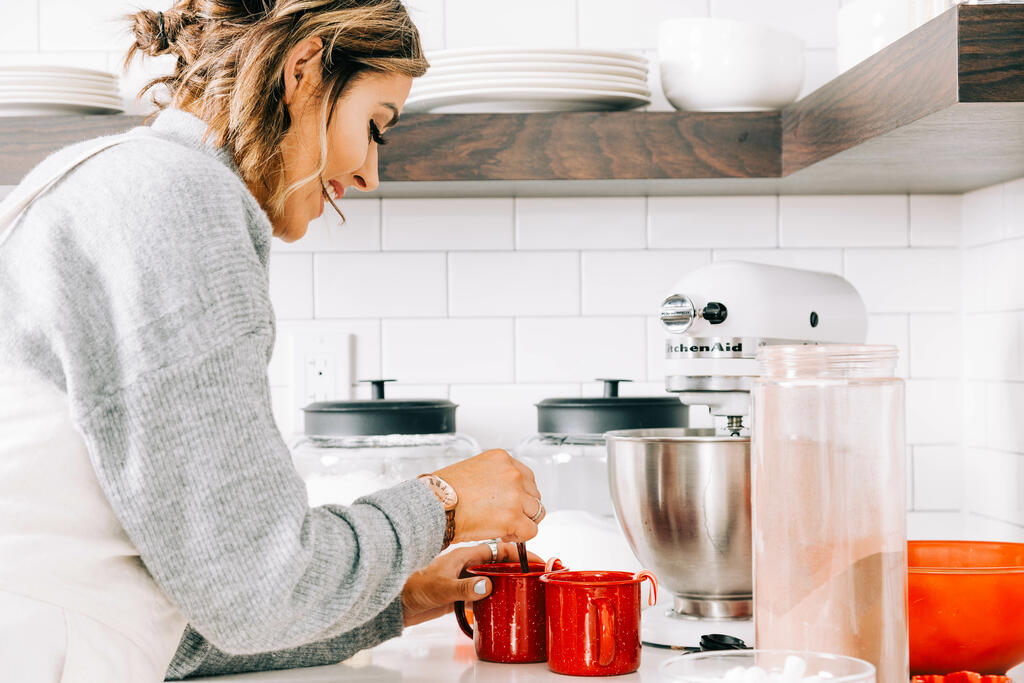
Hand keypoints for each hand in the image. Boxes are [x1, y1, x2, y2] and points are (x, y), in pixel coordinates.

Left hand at [401, 543, 543, 626]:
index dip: (518, 553)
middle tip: (536, 576)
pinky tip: (504, 603)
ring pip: (494, 577)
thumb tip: (488, 586)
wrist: (398, 602)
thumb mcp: (441, 588)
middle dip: (518, 567)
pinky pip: (485, 592)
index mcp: (465, 555)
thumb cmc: (413, 588)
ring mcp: (465, 579)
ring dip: (509, 581)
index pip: (498, 550)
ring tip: (526, 589)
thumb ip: (464, 588)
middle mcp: (468, 565)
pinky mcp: (462, 594)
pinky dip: (496, 596)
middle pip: (500, 563)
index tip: (534, 560)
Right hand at [431, 449, 544, 543]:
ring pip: (536, 512)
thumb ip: (493, 477)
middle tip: (505, 517)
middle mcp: (512, 473)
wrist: (432, 505)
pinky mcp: (513, 517)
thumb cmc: (443, 491)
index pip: (526, 477)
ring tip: (504, 527)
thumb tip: (501, 494)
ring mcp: (515, 495)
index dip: (520, 494)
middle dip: (523, 508)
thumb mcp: (471, 470)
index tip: (511, 503)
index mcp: (502, 459)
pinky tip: (504, 535)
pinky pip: (530, 531)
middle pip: (533, 495)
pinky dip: (520, 536)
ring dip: (523, 521)